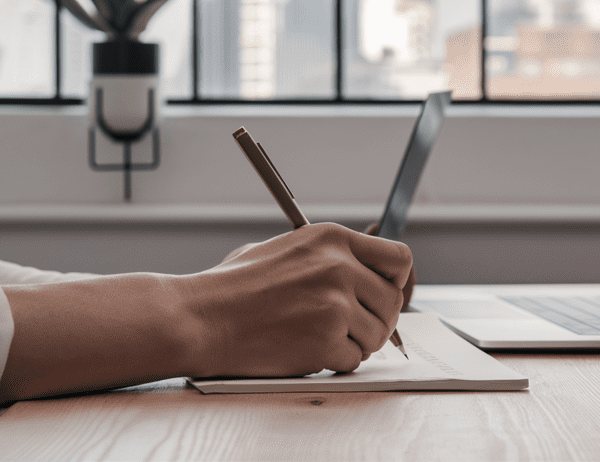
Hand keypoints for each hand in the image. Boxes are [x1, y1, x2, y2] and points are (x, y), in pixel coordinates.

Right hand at [187, 222, 412, 377]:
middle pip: (393, 301)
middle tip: (355, 328)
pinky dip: (335, 362)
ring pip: (377, 334)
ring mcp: (334, 305)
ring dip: (356, 343)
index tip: (385, 293)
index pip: (398, 258)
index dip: (397, 281)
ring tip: (321, 337)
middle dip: (379, 320)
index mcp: (332, 238)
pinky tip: (308, 350)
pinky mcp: (324, 341)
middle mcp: (339, 267)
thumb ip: (331, 256)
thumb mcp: (288, 247)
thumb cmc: (235, 286)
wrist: (200, 316)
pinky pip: (354, 360)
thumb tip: (367, 271)